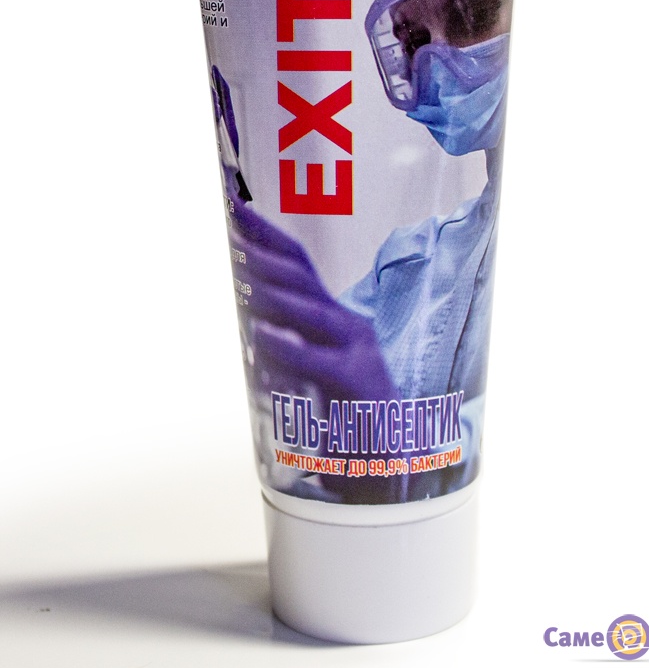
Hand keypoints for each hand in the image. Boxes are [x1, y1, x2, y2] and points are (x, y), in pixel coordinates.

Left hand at [226, 185, 394, 405]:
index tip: (236, 206)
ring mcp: (356, 351)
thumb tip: (249, 325)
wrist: (397, 461)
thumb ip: (290, 347)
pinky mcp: (357, 383)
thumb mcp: (319, 369)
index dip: (268, 234)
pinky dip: (286, 346)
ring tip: (240, 263)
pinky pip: (316, 361)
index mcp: (336, 318)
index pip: (300, 266)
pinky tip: (259, 334)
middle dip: (264, 247)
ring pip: (309, 311)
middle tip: (233, 220)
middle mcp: (348, 325)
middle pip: (302, 277)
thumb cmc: (353, 416)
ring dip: (272, 285)